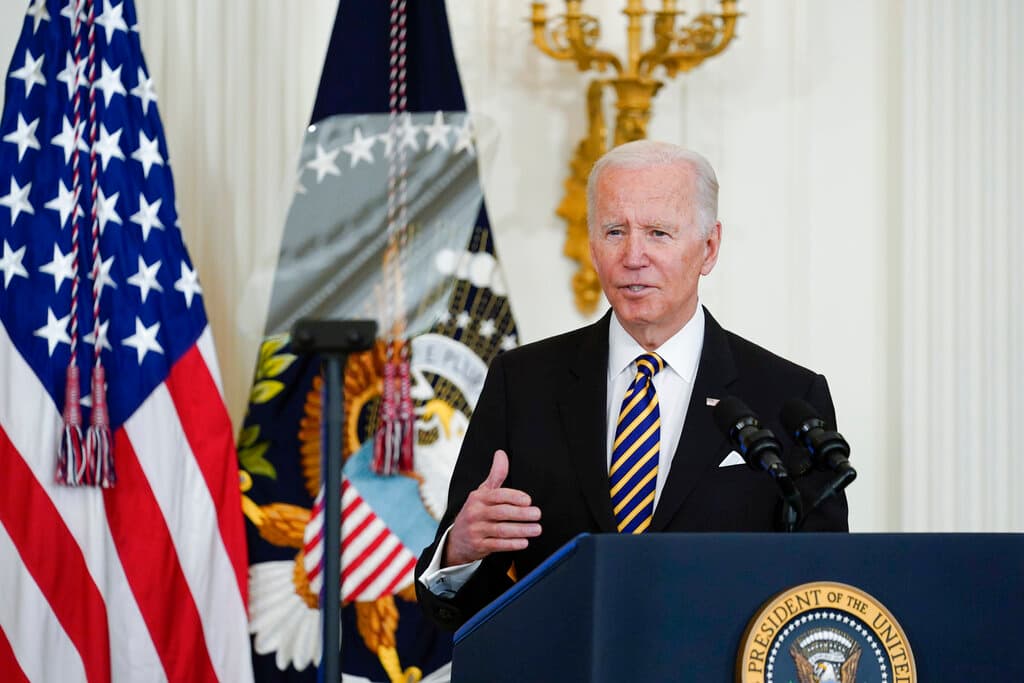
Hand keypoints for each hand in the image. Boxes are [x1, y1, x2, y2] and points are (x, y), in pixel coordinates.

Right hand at [443, 449, 541, 566]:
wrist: (456, 540)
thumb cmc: (475, 512)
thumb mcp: (482, 492)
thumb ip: (495, 475)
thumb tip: (501, 453)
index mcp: (478, 498)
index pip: (497, 495)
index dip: (513, 497)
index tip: (528, 500)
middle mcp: (475, 513)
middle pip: (501, 512)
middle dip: (521, 514)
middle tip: (537, 514)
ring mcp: (476, 530)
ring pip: (501, 530)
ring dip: (521, 530)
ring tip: (537, 529)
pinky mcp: (478, 546)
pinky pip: (497, 545)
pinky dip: (511, 544)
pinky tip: (524, 542)